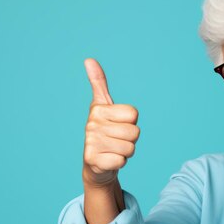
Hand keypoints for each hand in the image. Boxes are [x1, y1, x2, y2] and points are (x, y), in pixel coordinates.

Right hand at [82, 58, 139, 188]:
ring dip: (126, 151)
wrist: (96, 164)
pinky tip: (109, 161)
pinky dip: (119, 163)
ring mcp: (91, 143)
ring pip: (130, 147)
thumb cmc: (104, 132)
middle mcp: (91, 125)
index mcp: (98, 110)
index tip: (118, 125)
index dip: (131, 122)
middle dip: (130, 139)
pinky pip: (122, 161)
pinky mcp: (93, 160)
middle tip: (117, 140)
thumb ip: (99, 83)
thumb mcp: (103, 106)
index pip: (134, 114)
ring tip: (113, 150)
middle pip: (134, 132)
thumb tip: (89, 59)